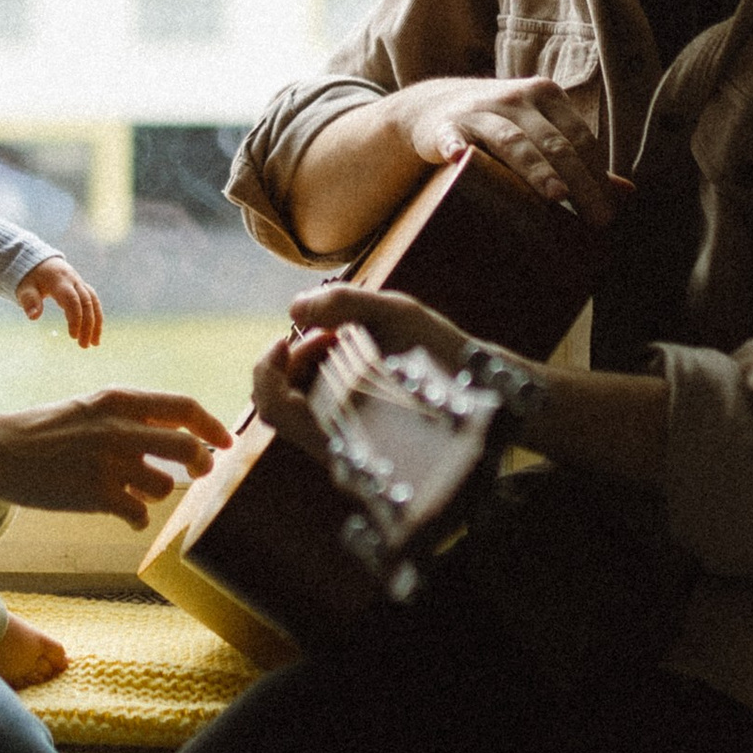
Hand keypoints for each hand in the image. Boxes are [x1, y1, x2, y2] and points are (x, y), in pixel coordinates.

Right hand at [0, 387, 233, 526]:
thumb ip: (133, 415)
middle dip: (201, 464)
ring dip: (154, 492)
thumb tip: (181, 428)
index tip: (226, 441)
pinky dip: (135, 516)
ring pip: (163, 486)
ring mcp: (108, 463)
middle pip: (188, 449)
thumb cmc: (45, 429)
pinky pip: (139, 514)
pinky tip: (119, 510)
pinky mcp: (95, 495)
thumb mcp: (90, 407)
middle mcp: (118, 428)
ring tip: (129, 489)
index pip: (184, 407)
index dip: (212, 425)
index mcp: (118, 400)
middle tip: (198, 471)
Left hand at [17, 255, 104, 348]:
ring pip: (94, 302)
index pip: (72, 300)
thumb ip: (30, 302)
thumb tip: (34, 317)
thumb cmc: (30, 278)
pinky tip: (94, 333)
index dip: (75, 318)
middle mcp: (73, 280)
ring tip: (95, 343)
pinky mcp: (83, 287)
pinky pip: (93, 302)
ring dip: (96, 322)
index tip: (73, 337)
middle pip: (86, 302)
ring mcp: (80, 283)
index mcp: (59, 280)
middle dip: (88, 325)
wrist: (40, 262)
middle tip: (84, 346)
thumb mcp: (25, 289)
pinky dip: (96, 317)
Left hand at [257, 286, 490, 463]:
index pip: (275, 405)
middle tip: (325, 333)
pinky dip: (322, 379)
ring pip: (298, 407)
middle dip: (292, 361)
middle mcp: (339, 446)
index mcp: (344, 424)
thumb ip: (345, 304)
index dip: (269, 366)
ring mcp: (345, 448)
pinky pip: (317, 411)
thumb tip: (295, 309)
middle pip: (279, 406)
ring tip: (343, 340)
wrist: (482, 389)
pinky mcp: (353, 442)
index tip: (288, 336)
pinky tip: (352, 357)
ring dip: (309, 367)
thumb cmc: (441, 354)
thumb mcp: (399, 313)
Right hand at [396, 74, 623, 231]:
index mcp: (547, 96)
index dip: (598, 175)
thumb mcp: (541, 133)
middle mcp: (517, 99)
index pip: (581, 138)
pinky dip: (457, 148)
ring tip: (555, 196)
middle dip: (580, 181)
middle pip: (555, 143)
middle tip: (597, 219)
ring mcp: (480, 111)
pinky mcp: (446, 126)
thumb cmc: (500, 127)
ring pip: (514, 141)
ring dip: (535, 168)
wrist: (434, 108)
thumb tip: (627, 192)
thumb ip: (581, 160)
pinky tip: (460, 159)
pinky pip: (453, 138)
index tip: (609, 211)